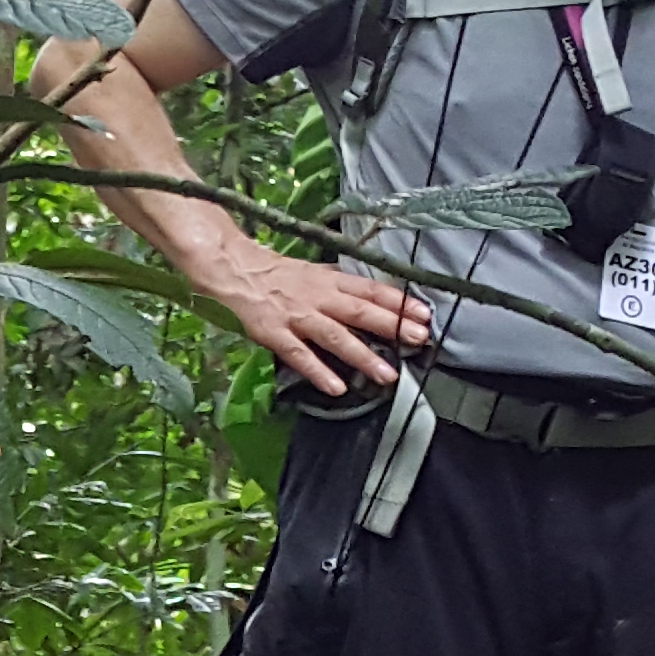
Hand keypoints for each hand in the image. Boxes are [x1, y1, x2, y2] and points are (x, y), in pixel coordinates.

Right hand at [199, 243, 430, 398]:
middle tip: (419, 340)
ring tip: (388, 374)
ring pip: (336, 336)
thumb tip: (367, 295)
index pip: (370, 289)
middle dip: (392, 326)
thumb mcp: (309, 271)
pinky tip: (337, 387)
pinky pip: (299, 355)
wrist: (229, 267)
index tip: (425, 313)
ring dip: (364, 355)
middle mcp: (316, 295)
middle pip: (360, 311)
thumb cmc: (270, 272)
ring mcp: (295, 315)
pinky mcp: (273, 333)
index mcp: (327, 279)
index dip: (399, 301)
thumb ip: (336, 285)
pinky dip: (319, 371)